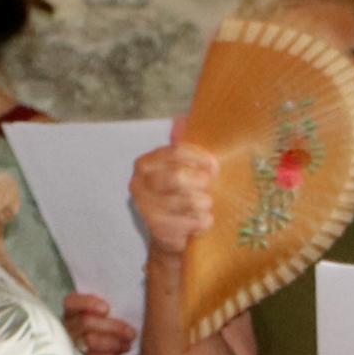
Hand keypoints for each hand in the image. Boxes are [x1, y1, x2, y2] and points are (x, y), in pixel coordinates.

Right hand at [65, 293, 139, 354]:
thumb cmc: (117, 342)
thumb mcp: (116, 326)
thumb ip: (115, 315)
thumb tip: (120, 310)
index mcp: (73, 316)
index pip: (72, 302)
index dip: (87, 303)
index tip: (107, 308)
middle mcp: (67, 333)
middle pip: (85, 323)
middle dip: (112, 327)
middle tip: (130, 334)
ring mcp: (70, 354)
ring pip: (90, 343)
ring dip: (114, 345)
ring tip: (126, 347)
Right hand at [128, 143, 218, 262]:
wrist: (171, 235)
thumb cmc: (180, 195)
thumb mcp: (183, 167)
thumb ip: (184, 147)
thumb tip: (181, 120)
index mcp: (145, 164)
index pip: (174, 151)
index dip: (199, 157)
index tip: (214, 166)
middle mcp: (138, 184)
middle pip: (178, 176)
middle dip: (201, 182)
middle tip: (209, 187)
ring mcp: (145, 208)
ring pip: (188, 201)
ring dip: (204, 204)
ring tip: (205, 205)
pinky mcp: (156, 229)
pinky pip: (191, 222)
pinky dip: (203, 222)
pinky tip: (201, 221)